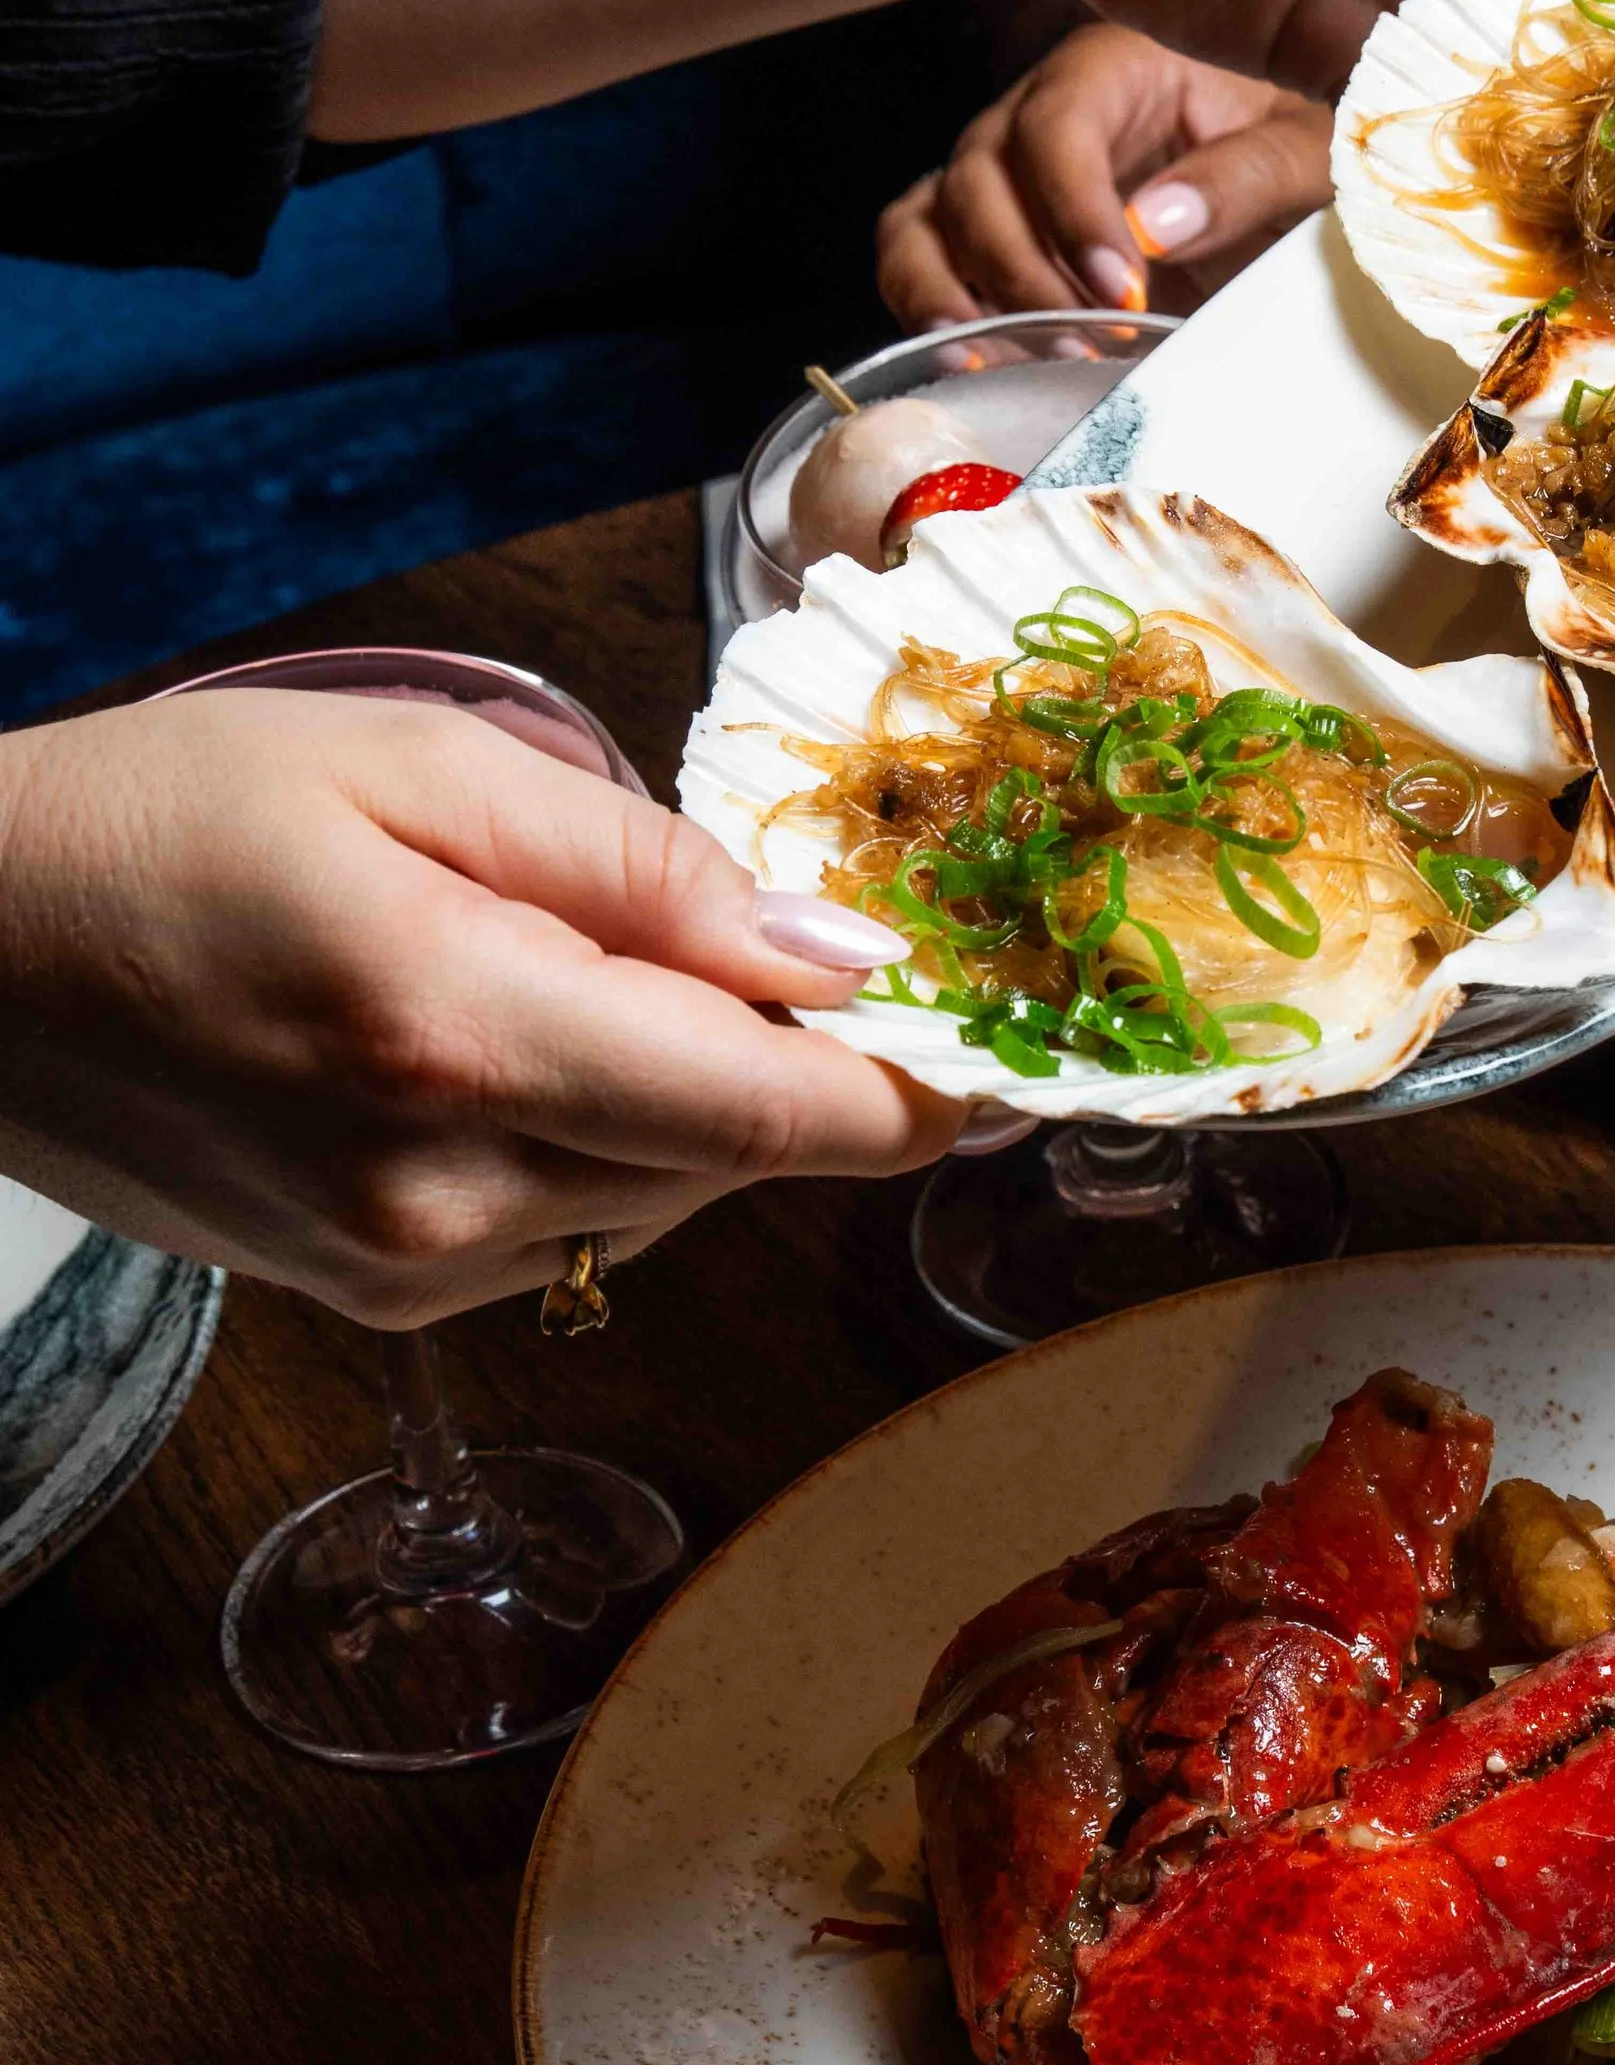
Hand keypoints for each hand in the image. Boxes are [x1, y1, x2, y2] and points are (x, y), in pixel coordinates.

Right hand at [0, 690, 961, 1325]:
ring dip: (691, 1099)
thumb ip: (638, 864)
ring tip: (608, 963)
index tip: (1005, 1045)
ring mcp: (401, 1270)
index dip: (917, 1090)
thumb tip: (828, 946)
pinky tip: (528, 1037)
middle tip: (808, 940)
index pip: (774, 1111)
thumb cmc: (159, 820)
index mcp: (463, 1039)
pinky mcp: (369, 1297)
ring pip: (659, 1201)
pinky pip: (567, 1227)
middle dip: (797, 1062)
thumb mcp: (412, 767)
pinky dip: (600, 1140)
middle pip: (735, 1159)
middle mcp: (443, 1193)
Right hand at [879, 26, 1332, 326]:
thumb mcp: (1302, 155)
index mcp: (1114, 66)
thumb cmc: (1295, 148)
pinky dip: (927, 306)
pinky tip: (974, 361)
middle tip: (1087, 340)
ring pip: (926, 217)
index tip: (1122, 291)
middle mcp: (1037, 109)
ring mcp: (999, 170)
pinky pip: (916, 254)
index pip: (1056, 125)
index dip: (1074, 211)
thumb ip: (1242, 178)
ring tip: (1015, 358)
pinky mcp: (983, 228)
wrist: (1285, 184)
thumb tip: (1153, 225)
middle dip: (1022, 270)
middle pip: (978, 176)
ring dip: (958, 294)